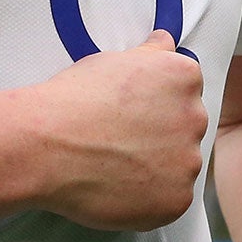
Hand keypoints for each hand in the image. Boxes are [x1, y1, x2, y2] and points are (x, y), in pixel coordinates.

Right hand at [27, 31, 206, 230]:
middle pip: (186, 128)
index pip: (185, 91)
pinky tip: (118, 188)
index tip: (131, 113)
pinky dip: (148, 199)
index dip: (155, 104)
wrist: (45, 145)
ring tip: (114, 166)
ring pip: (179, 166)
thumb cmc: (74, 99)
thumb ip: (152, 52)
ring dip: (157, 168)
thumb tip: (166, 41)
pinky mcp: (177, 200)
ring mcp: (188, 162)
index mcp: (185, 78)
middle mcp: (196, 117)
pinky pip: (170, 200)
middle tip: (120, 141)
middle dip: (160, 135)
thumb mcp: (115, 60)